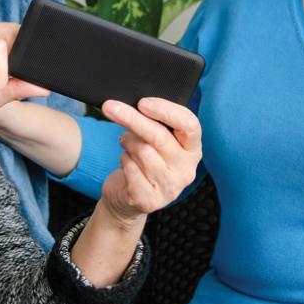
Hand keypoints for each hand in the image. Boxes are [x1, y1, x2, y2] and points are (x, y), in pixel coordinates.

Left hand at [97, 97, 201, 223]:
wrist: (129, 198)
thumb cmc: (144, 160)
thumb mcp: (156, 140)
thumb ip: (156, 124)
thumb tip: (137, 105)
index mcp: (192, 150)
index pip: (189, 125)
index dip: (166, 111)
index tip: (143, 103)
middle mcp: (186, 169)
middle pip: (160, 137)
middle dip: (133, 119)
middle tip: (111, 107)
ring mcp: (170, 187)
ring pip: (143, 151)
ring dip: (127, 142)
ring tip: (125, 143)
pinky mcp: (150, 200)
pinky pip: (131, 168)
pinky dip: (123, 160)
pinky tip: (126, 163)